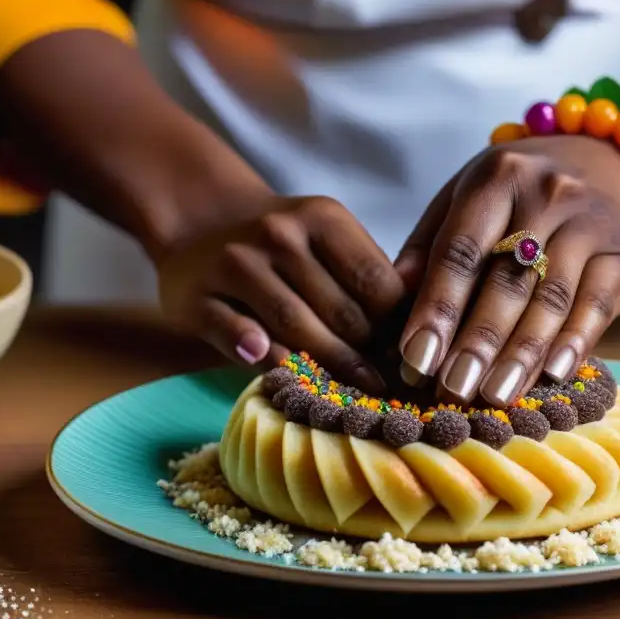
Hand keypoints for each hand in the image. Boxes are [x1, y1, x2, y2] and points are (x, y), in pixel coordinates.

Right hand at [156, 182, 404, 391]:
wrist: (198, 228)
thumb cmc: (283, 252)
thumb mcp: (328, 246)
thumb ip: (369, 279)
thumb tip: (423, 331)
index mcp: (323, 218)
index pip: (377, 283)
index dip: (398, 330)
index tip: (411, 364)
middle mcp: (279, 233)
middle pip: (341, 311)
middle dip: (368, 358)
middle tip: (388, 393)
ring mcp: (234, 262)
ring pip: (295, 326)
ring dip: (329, 368)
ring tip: (352, 400)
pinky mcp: (196, 295)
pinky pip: (238, 334)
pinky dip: (264, 356)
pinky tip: (284, 377)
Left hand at [395, 135, 619, 406]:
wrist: (609, 169)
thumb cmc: (517, 199)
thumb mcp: (466, 202)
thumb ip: (427, 249)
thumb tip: (388, 301)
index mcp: (495, 178)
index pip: (460, 251)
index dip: (437, 308)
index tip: (416, 359)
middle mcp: (547, 193)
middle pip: (506, 279)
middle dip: (477, 341)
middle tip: (452, 389)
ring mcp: (590, 223)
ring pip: (550, 298)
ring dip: (521, 353)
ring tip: (494, 395)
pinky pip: (596, 306)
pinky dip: (574, 343)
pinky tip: (553, 375)